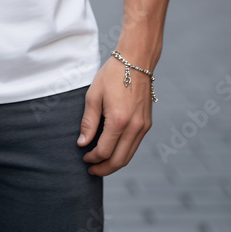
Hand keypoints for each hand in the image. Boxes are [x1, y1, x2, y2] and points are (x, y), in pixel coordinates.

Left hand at [76, 55, 152, 175]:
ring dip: (114, 163)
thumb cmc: (112, 75)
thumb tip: (82, 143)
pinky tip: (112, 150)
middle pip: (119, 161)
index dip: (92, 158)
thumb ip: (88, 122)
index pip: (104, 151)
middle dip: (103, 169)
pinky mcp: (147, 124)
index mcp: (119, 121)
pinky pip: (134, 145)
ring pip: (129, 156)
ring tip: (100, 163)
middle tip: (91, 170)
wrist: (136, 61)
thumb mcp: (93, 95)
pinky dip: (123, 153)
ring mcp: (143, 127)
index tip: (83, 158)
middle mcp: (134, 127)